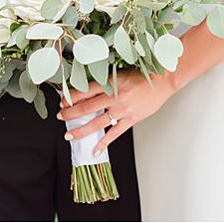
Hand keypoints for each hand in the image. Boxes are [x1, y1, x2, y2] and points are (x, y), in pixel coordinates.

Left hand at [55, 69, 175, 156]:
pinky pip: (114, 134)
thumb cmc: (143, 74)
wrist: (163, 79)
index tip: (62, 101)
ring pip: (97, 123)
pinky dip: (103, 143)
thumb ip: (106, 81)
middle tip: (60, 116)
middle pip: (87, 108)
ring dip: (81, 130)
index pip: (85, 91)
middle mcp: (115, 97)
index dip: (71, 98)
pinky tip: (94, 150)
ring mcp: (123, 110)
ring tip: (69, 135)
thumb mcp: (121, 72)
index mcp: (111, 82)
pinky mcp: (131, 119)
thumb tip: (88, 89)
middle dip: (70, 113)